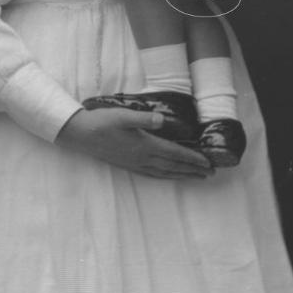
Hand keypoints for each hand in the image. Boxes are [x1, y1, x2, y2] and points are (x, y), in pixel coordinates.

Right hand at [56, 107, 213, 179]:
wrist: (81, 135)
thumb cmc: (102, 122)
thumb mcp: (123, 115)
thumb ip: (143, 118)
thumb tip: (162, 120)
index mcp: (144, 145)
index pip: (174, 153)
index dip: (192, 158)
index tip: (208, 162)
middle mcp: (143, 158)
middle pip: (173, 166)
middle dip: (193, 169)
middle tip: (210, 173)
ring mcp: (135, 163)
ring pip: (165, 172)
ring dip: (182, 174)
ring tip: (197, 176)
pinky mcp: (129, 165)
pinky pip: (153, 174)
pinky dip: (166, 176)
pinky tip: (169, 175)